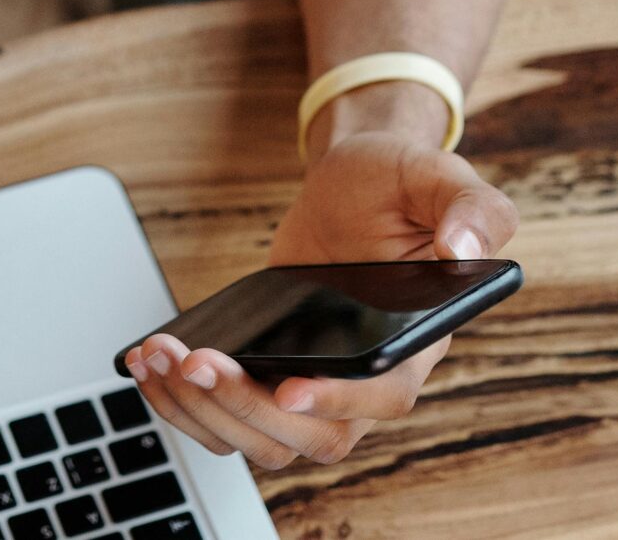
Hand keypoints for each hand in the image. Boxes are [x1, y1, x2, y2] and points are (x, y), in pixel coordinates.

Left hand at [126, 105, 517, 471]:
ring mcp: (312, 384)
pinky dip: (181, 401)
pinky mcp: (268, 374)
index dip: (336, 400)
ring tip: (159, 357)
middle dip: (246, 408)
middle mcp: (365, 383)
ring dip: (202, 410)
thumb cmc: (400, 184)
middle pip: (309, 437)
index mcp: (415, 345)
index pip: (381, 398)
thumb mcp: (440, 177)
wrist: (352, 184)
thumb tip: (464, 247)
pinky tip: (145, 361)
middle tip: (194, 361)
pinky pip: (226, 417)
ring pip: (261, 439)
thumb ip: (473, 210)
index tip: (286, 386)